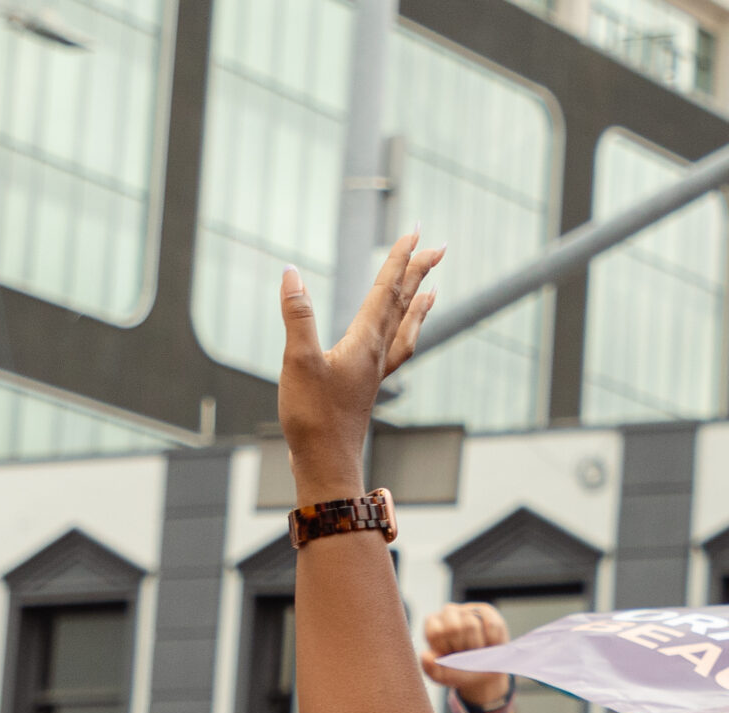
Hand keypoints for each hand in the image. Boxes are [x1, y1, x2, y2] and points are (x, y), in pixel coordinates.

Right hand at [278, 232, 443, 507]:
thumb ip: (297, 316)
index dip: (400, 258)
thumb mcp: (299, 362)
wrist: (326, 465)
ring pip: (404, 326)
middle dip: (419, 271)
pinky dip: (405, 334)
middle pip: (404, 302)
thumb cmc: (313, 418)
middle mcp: (377, 352)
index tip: (417, 231)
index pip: (388, 289)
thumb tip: (291, 273)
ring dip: (417, 301)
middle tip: (437, 244)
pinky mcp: (368, 386)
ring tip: (433, 286)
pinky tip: (398, 335)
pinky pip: (396, 350)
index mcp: (365, 341)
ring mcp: (375, 370)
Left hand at [421, 601, 515, 708]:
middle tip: (466, 655)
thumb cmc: (459, 671)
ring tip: (478, 651)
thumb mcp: (443, 676)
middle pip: (454, 628)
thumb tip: (425, 655)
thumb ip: (430, 669)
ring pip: (472, 624)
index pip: (436, 633)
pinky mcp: (486, 611)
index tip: (450, 656)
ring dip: (477, 645)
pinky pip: (491, 624)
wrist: (483, 673)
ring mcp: (468, 610)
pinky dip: (493, 640)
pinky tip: (491, 645)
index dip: (446, 648)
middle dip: (462, 647)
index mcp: (433, 626)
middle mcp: (448, 613)